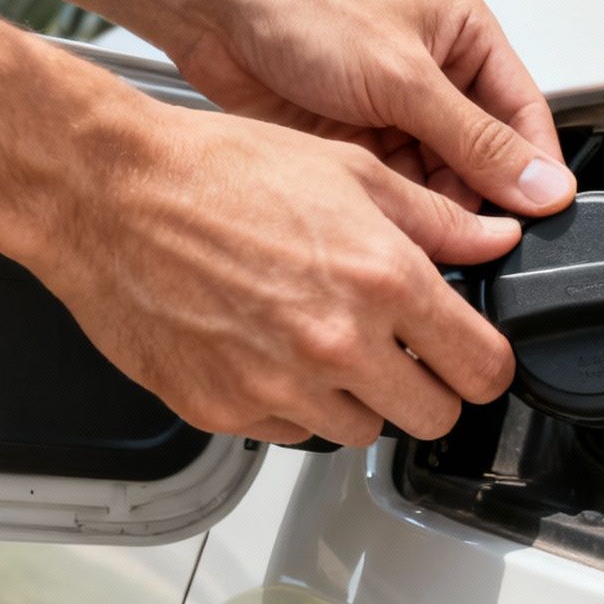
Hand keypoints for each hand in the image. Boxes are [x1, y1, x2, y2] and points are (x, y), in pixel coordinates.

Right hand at [27, 103, 522, 446]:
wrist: (108, 197)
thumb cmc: (216, 172)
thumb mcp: (346, 170)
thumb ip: (434, 219)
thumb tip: (494, 240)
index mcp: (382, 280)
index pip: (482, 369)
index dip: (486, 366)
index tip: (473, 359)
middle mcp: (338, 345)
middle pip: (433, 419)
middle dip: (430, 391)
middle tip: (403, 355)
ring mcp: (279, 389)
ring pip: (361, 431)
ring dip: (357, 398)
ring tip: (320, 338)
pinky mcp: (226, 413)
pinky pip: (288, 433)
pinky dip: (290, 404)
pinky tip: (267, 349)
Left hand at [169, 0, 576, 216]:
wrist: (215, 12)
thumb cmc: (300, 7)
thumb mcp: (403, 77)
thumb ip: (475, 139)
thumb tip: (540, 184)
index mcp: (465, 35)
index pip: (524, 113)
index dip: (535, 169)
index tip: (542, 219)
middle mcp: (436, 73)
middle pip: (484, 155)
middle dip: (481, 195)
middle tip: (479, 237)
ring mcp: (396, 109)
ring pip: (440, 178)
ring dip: (436, 206)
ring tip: (430, 232)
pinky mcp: (359, 140)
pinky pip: (397, 187)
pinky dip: (398, 207)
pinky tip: (393, 223)